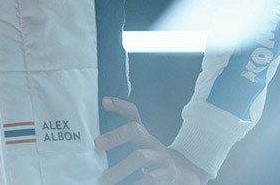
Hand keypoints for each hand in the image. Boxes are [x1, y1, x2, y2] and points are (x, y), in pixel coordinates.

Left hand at [95, 97, 209, 184]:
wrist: (186, 174)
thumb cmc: (153, 161)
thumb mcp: (140, 148)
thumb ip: (122, 144)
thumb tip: (93, 149)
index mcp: (143, 135)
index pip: (132, 113)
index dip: (120, 105)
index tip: (104, 102)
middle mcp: (152, 142)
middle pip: (135, 130)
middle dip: (115, 135)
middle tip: (97, 144)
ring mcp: (161, 157)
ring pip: (140, 157)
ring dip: (120, 169)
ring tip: (104, 181)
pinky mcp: (168, 174)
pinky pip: (150, 179)